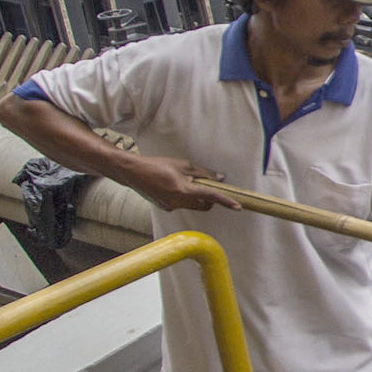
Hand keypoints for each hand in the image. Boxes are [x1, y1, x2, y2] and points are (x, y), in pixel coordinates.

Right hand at [121, 157, 235, 213]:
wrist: (133, 172)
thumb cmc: (157, 165)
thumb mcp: (183, 165)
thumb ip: (203, 173)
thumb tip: (219, 178)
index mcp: (183, 191)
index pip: (210, 196)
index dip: (225, 201)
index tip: (238, 206)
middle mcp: (177, 202)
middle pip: (203, 205)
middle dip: (209, 199)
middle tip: (205, 184)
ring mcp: (170, 207)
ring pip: (192, 205)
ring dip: (195, 196)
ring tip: (184, 180)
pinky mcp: (165, 207)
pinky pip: (181, 204)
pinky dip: (184, 197)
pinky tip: (173, 185)